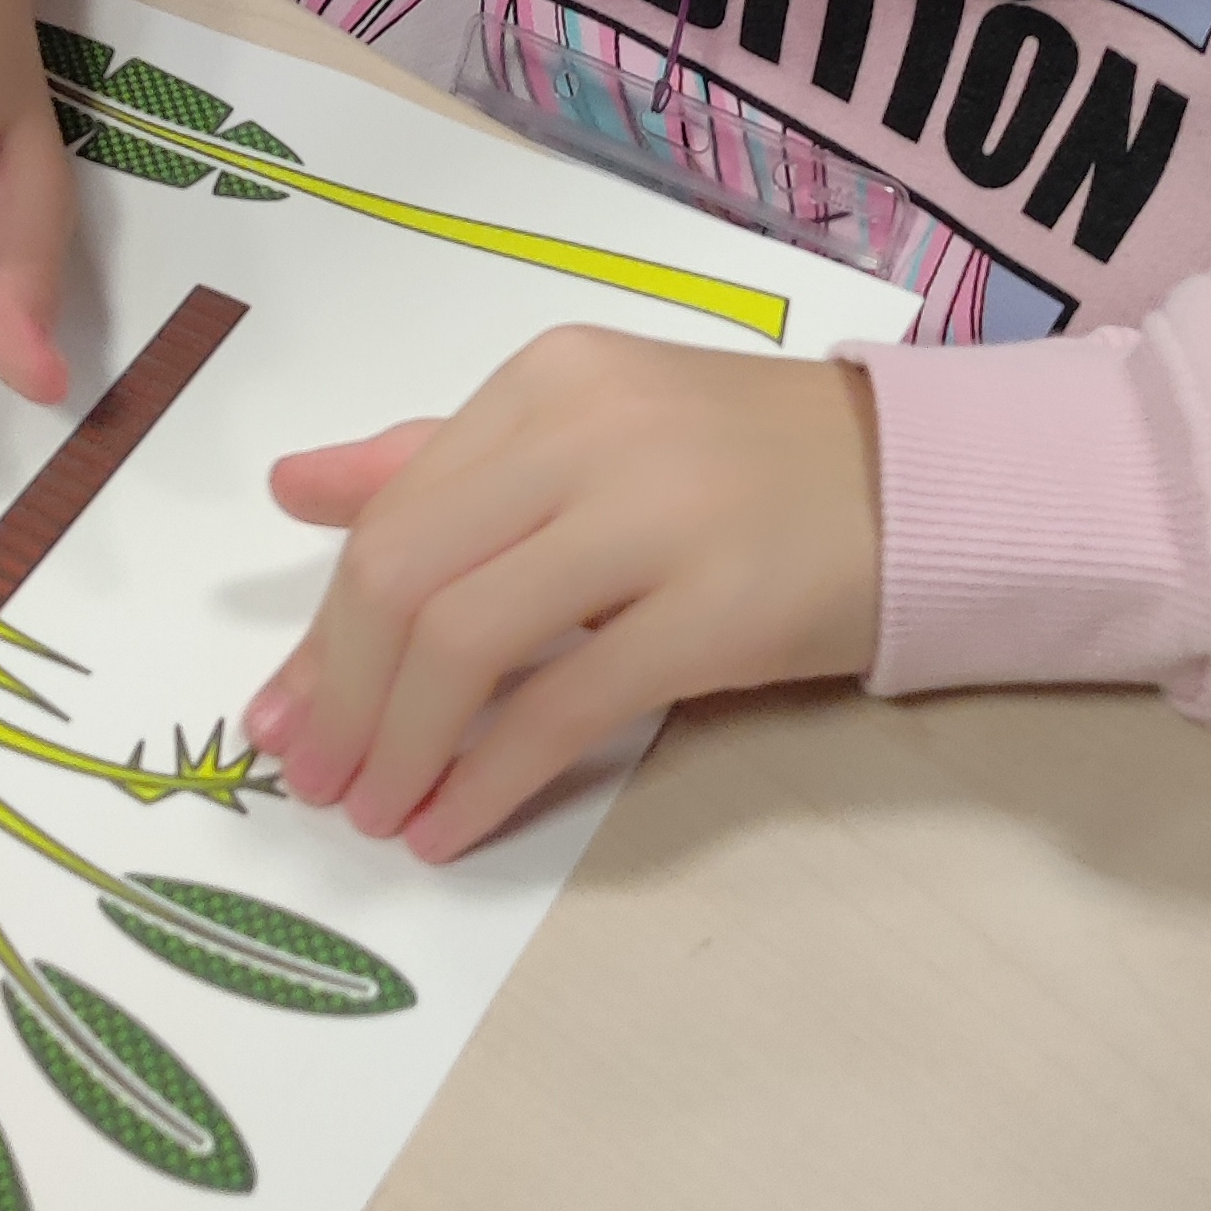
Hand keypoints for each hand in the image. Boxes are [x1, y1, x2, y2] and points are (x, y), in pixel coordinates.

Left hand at [243, 328, 883, 861]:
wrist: (928, 490)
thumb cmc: (745, 471)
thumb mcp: (584, 434)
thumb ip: (441, 462)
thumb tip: (291, 486)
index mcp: (546, 383)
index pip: (393, 513)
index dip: (320, 629)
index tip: (282, 715)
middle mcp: (587, 432)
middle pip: (406, 576)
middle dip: (341, 695)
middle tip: (314, 780)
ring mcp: (655, 517)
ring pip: (466, 640)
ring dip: (400, 746)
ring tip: (376, 813)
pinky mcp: (715, 612)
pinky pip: (562, 707)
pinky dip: (487, 779)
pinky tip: (453, 826)